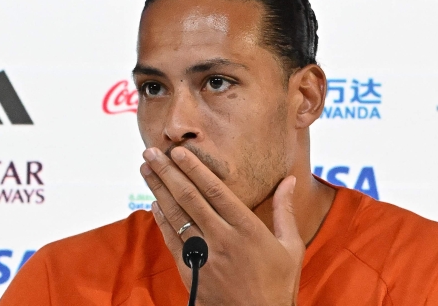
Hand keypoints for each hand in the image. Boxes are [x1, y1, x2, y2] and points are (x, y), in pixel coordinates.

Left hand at [140, 147, 303, 305]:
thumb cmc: (278, 286)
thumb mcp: (290, 246)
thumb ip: (284, 211)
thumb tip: (289, 180)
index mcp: (247, 228)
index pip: (214, 190)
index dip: (194, 169)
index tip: (179, 151)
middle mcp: (222, 239)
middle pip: (189, 198)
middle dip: (168, 173)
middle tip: (152, 151)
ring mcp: (204, 256)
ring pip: (176, 216)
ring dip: (159, 190)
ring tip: (147, 169)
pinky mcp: (191, 273)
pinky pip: (172, 241)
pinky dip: (162, 221)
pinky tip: (154, 204)